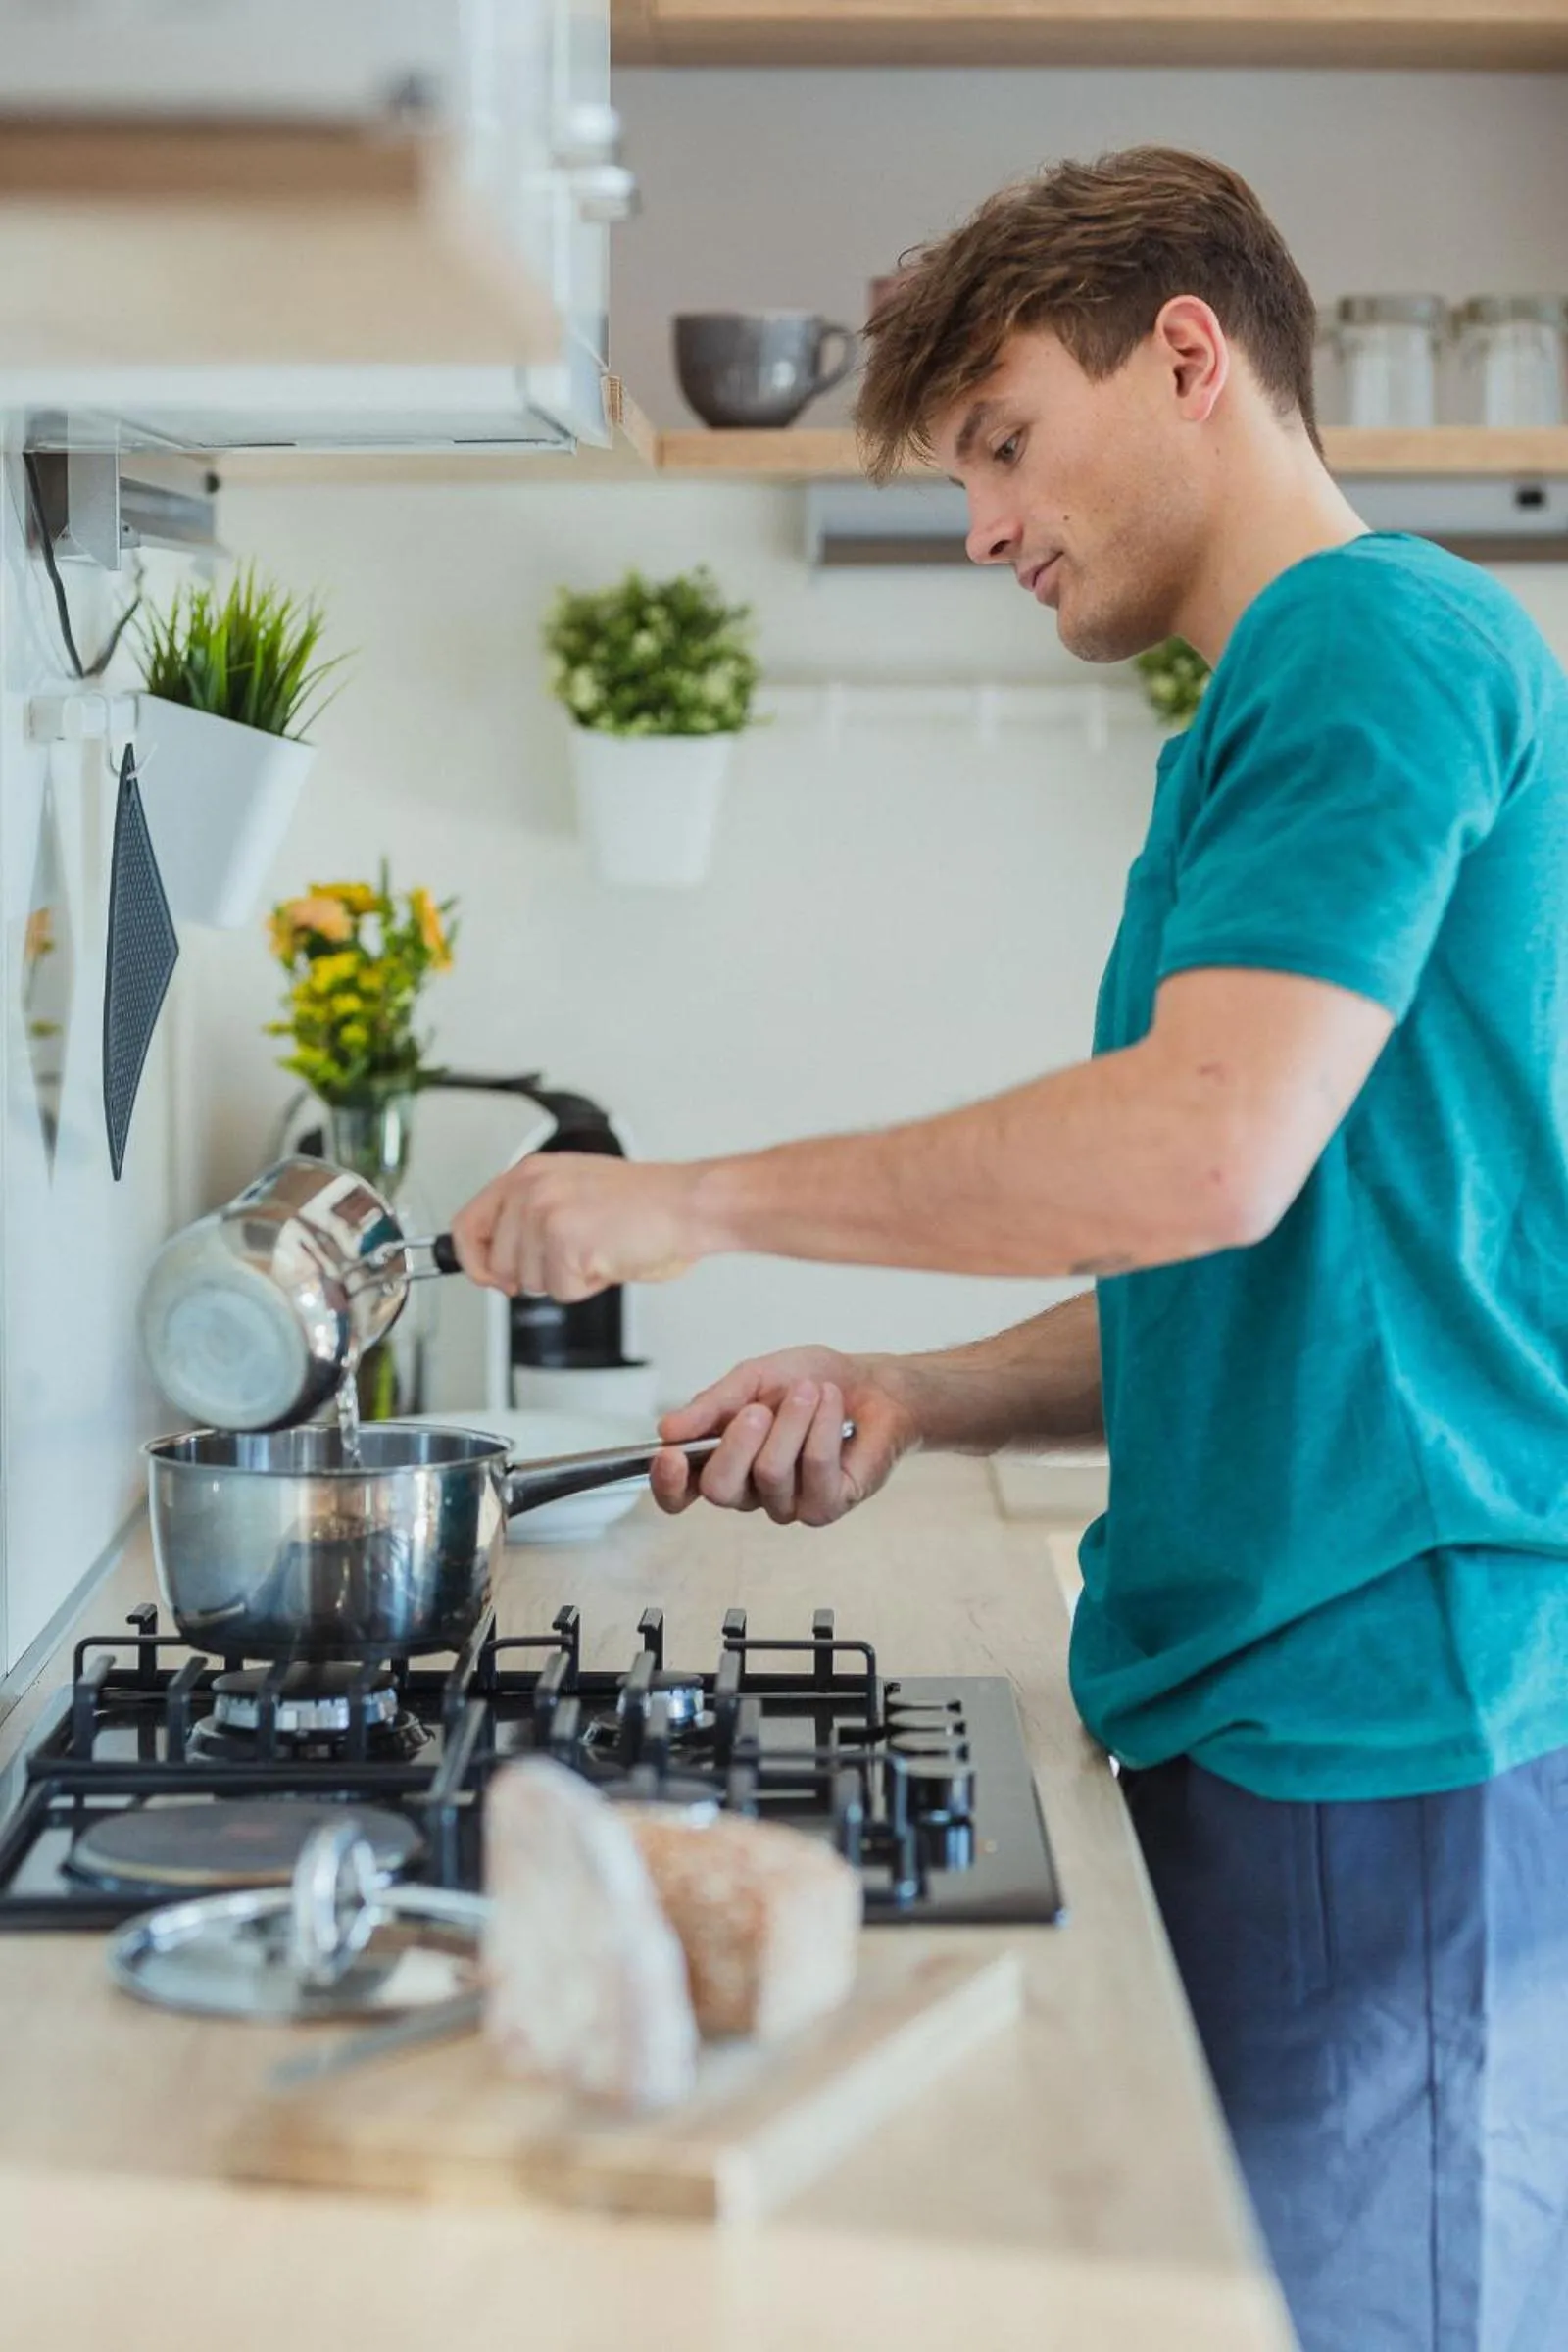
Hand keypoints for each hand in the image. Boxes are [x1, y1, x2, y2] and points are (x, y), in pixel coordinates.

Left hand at [449, 1154, 702, 1300]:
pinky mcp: (566, 1244)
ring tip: (599, 1249)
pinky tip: (609, 1259)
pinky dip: (589, 1287)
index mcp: (530, 1173)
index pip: (468, 1224)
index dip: (474, 1260)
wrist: (687, 1205)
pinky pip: (562, 1292)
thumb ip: (531, 1218)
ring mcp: (546, 1216)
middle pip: (498, 1265)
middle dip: (536, 1274)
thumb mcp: (574, 1193)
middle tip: (577, 1254)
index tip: (488, 1276)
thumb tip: (501, 1261)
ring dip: (567, 1279)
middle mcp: (531, 1190)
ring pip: (530, 1283)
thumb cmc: (646, 1204)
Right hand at [652, 1346, 919, 1527]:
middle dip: (738, 1441)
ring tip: (811, 1390)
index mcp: (722, 1461)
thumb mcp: (753, 1378)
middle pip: (720, 1489)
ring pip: (769, 1473)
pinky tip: (830, 1405)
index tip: (671, 1454)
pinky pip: (814, 1470)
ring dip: (791, 1421)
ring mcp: (788, 1504)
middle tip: (760, 1408)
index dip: (668, 1482)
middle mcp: (750, 1491)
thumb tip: (668, 1429)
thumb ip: (712, 1405)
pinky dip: (821, 1427)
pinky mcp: (827, 1506)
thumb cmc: (810, 1383)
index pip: (679, 1493)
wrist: (871, 1384)